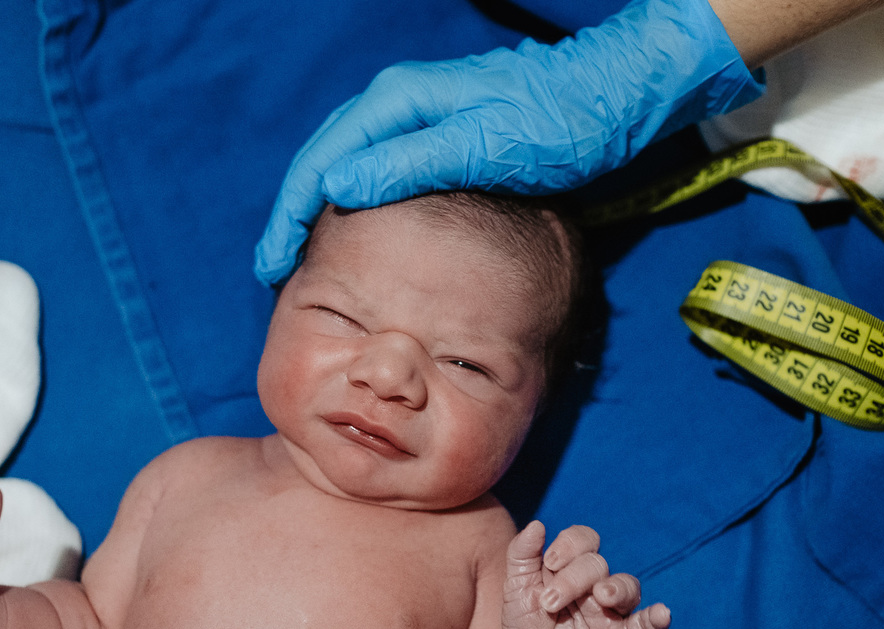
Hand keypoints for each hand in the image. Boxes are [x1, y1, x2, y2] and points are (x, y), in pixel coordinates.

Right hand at [253, 0, 761, 285]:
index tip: (272, 265)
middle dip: (292, 218)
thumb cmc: (558, 122)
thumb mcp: (485, 146)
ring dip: (317, 215)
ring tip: (299, 261)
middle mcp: (398, 104)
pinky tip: (350, 237)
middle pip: (323, 163)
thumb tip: (336, 186)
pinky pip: (376, 174)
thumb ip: (409, 164)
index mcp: (399, 100)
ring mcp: (418, 121)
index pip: (321, 160)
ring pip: (346, 170)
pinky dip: (352, 209)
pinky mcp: (437, 139)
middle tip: (273, 272)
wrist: (612, 101)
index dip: (289, 215)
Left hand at [499, 521, 669, 628]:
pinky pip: (645, 627)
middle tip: (549, 603)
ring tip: (601, 596)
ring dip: (616, 588)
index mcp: (571, 567)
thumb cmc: (524, 623)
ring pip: (627, 586)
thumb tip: (536, 524)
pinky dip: (656, 620)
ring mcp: (611, 612)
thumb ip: (521, 554)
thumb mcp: (514, 588)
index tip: (549, 561)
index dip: (570, 544)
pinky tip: (662, 614)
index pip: (583, 540)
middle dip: (572, 579)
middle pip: (598, 564)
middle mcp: (596, 584)